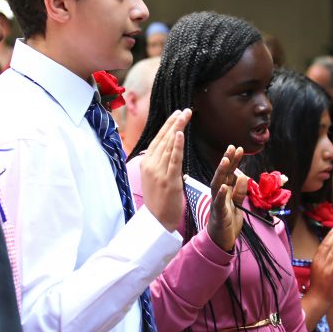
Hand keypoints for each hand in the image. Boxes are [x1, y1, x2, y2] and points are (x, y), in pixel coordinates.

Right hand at [139, 109, 190, 230]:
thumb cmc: (159, 200)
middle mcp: (150, 165)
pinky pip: (173, 160)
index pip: (158, 139)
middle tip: (185, 110)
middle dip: (175, 122)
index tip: (177, 113)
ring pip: (168, 146)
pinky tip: (180, 133)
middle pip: (163, 139)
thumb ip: (160, 163)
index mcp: (146, 163)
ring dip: (177, 128)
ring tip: (186, 115)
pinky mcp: (168, 180)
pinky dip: (176, 146)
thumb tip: (167, 150)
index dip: (168, 125)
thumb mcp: (154, 178)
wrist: (157, 221)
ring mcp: (158, 172)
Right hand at [206, 145, 247, 250]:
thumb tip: (244, 176)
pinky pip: (219, 203)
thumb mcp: (238, 205)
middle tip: (233, 147)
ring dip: (221, 172)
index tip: (239, 148)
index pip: (229, 173)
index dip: (234, 161)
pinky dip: (221, 195)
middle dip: (227, 160)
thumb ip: (240, 192)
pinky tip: (225, 186)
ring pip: (218, 185)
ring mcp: (218, 203)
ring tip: (226, 160)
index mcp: (225, 191)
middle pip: (222, 174)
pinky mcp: (219, 214)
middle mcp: (219, 194)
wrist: (221, 241)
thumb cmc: (228, 222)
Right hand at [308, 224, 332, 306]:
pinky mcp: (330, 275)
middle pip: (327, 245)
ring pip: (332, 251)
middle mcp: (319, 262)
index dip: (329, 235)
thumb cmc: (319, 287)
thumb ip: (325, 261)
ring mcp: (325, 268)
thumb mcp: (320, 271)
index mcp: (316, 260)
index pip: (323, 244)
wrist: (317, 300)